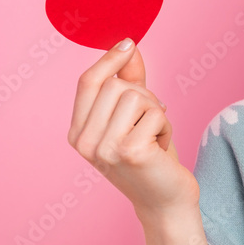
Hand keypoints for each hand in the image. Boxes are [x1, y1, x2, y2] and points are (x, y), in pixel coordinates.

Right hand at [67, 38, 200, 218]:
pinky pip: (155, 113)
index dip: (109, 59)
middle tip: (153, 120)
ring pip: (136, 96)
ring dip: (157, 112)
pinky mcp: (130, 152)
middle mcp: (84, 142)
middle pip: (116, 85)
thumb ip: (130, 82)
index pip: (87, 83)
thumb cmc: (151, 158)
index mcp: (77, 133)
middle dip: (145, 95)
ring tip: (155, 135)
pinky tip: (161, 147)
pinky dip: (166, 126)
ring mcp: (105, 148)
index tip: (129, 43)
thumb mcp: (135, 117)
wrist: (165, 201)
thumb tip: (129, 45)